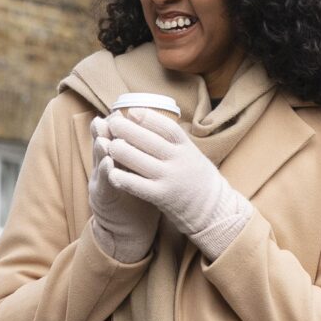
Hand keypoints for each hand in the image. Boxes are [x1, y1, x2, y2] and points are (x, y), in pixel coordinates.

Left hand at [96, 110, 251, 258]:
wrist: (212, 209)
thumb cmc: (196, 177)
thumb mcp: (190, 153)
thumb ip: (172, 140)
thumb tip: (145, 118)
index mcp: (187, 147)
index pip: (167, 127)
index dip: (148, 118)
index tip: (131, 111)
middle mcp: (179, 160)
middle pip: (150, 141)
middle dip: (128, 130)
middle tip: (112, 123)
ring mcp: (171, 178)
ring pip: (141, 161)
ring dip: (122, 151)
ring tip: (108, 144)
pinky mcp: (162, 196)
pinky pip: (139, 186)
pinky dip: (124, 178)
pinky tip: (111, 172)